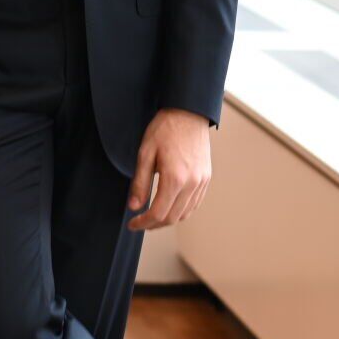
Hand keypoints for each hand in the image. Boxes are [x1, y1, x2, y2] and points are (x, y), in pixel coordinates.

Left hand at [127, 107, 211, 230]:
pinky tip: (170, 207)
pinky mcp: (206, 178)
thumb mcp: (145, 153)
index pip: (158, 213)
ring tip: (153, 218)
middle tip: (140, 223)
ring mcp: (202, 182)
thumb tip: (134, 206)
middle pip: (173, 218)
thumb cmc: (165, 129)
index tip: (132, 224)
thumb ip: (140, 182)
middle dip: (154, 225)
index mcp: (175, 178)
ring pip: (185, 213)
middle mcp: (192, 184)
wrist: (188, 113)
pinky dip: (182, 211)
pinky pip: (195, 203)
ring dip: (168, 220)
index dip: (143, 223)